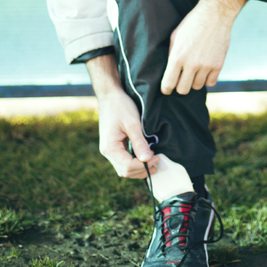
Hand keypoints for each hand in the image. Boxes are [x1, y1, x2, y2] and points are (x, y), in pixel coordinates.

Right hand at [86, 53, 159, 178]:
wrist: (110, 95)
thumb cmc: (120, 106)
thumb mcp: (132, 123)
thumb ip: (139, 142)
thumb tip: (148, 160)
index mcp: (110, 148)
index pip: (128, 166)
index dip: (144, 166)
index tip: (157, 158)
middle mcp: (107, 152)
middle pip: (125, 171)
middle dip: (142, 170)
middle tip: (158, 163)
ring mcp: (109, 150)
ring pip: (124, 168)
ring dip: (139, 169)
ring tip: (154, 163)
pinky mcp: (113, 146)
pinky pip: (124, 161)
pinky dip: (135, 163)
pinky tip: (145, 158)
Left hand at [160, 0, 246, 95]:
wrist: (215, 15)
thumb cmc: (192, 24)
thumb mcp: (176, 37)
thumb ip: (172, 55)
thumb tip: (169, 71)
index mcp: (177, 57)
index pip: (168, 84)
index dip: (166, 89)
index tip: (167, 88)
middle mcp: (191, 64)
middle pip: (183, 90)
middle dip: (180, 86)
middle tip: (181, 78)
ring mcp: (206, 66)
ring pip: (197, 86)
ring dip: (194, 81)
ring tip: (194, 70)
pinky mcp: (218, 65)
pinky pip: (211, 83)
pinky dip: (207, 79)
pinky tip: (205, 70)